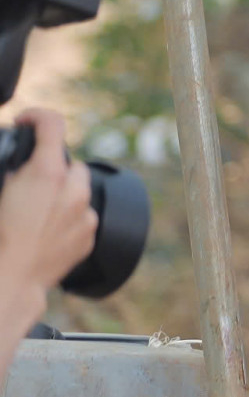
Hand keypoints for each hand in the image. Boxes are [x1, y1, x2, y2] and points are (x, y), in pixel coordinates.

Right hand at [0, 109, 96, 295]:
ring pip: (79, 191)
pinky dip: (68, 218)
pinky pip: (83, 216)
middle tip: (28, 184)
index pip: (52, 124)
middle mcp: (74, 190)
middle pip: (70, 163)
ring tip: (35, 212)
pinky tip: (46, 230)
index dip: (36, 117)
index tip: (27, 122)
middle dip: (52, 168)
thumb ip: (12, 172)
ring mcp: (86, 214)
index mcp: (47, 174)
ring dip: (62, 194)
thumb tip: (19, 167)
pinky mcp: (90, 235)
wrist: (10, 279)